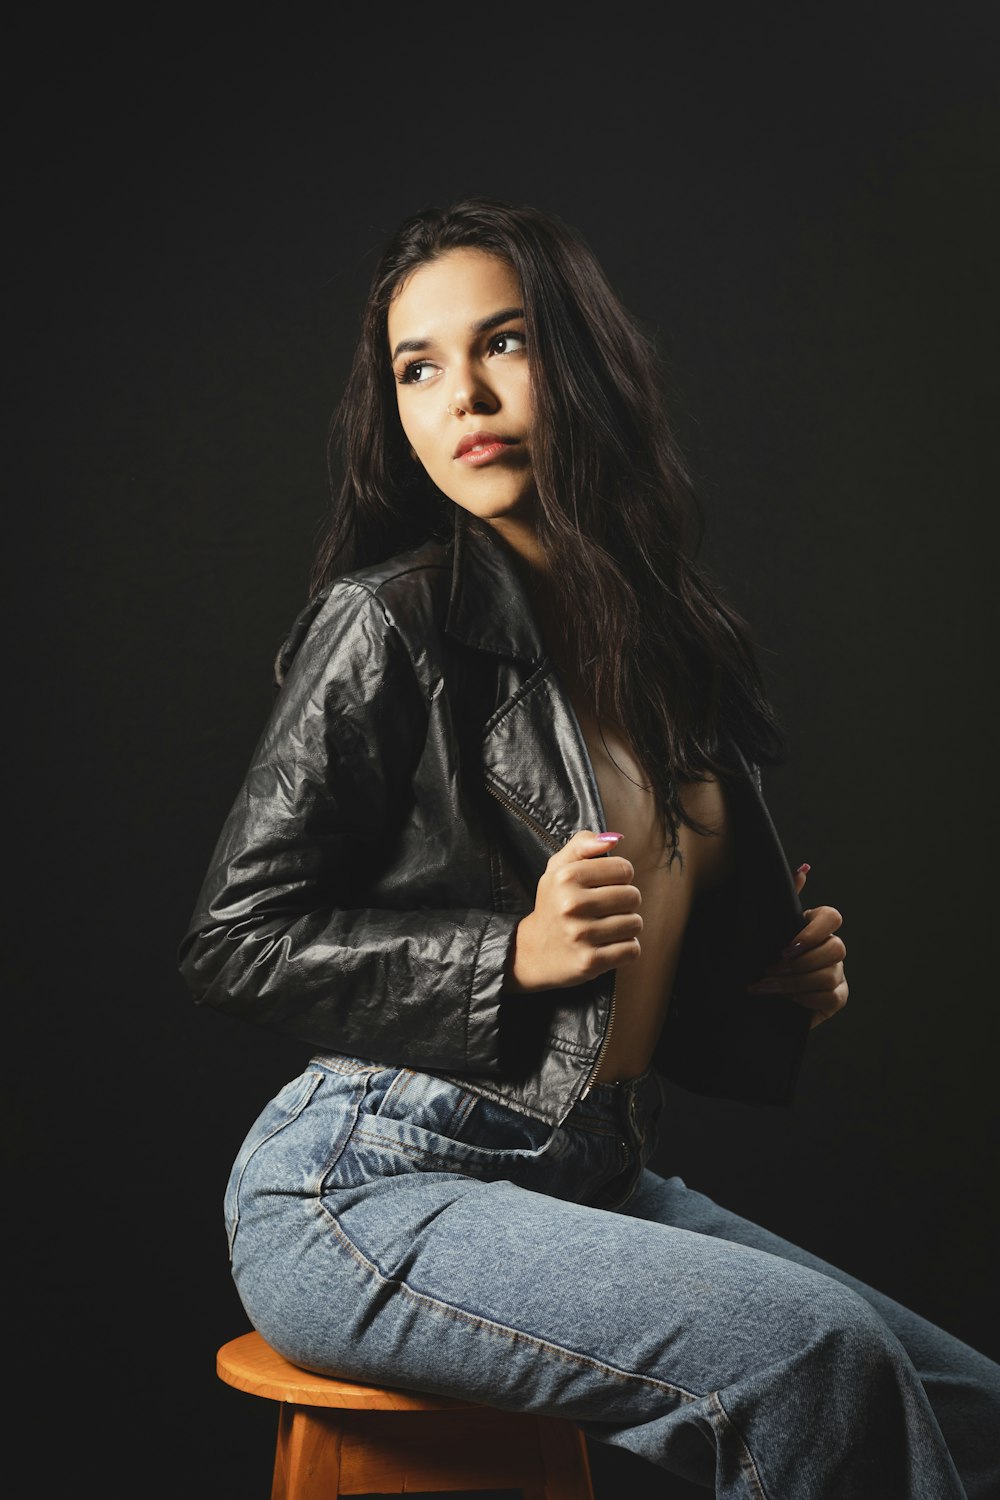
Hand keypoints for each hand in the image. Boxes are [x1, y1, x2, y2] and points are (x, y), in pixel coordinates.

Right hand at [505, 830, 642, 991]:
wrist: (532, 952)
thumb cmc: (554, 904)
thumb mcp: (558, 868)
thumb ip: (583, 844)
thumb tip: (614, 839)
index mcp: (566, 877)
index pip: (624, 869)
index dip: (620, 878)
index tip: (605, 887)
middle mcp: (571, 905)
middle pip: (633, 896)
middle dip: (625, 903)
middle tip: (605, 910)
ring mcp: (580, 935)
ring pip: (635, 923)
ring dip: (626, 926)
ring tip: (605, 928)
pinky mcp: (590, 961)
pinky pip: (632, 949)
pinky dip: (625, 948)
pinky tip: (607, 945)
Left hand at [747, 864, 847, 1027]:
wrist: (760, 988)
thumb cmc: (764, 952)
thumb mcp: (769, 926)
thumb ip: (785, 897)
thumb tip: (803, 868)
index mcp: (818, 926)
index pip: (833, 917)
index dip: (813, 932)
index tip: (786, 947)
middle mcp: (833, 947)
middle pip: (837, 949)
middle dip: (801, 963)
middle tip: (771, 969)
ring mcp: (838, 973)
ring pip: (830, 975)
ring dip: (796, 983)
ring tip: (768, 986)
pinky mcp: (837, 997)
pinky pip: (831, 997)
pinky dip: (806, 999)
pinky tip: (785, 1000)